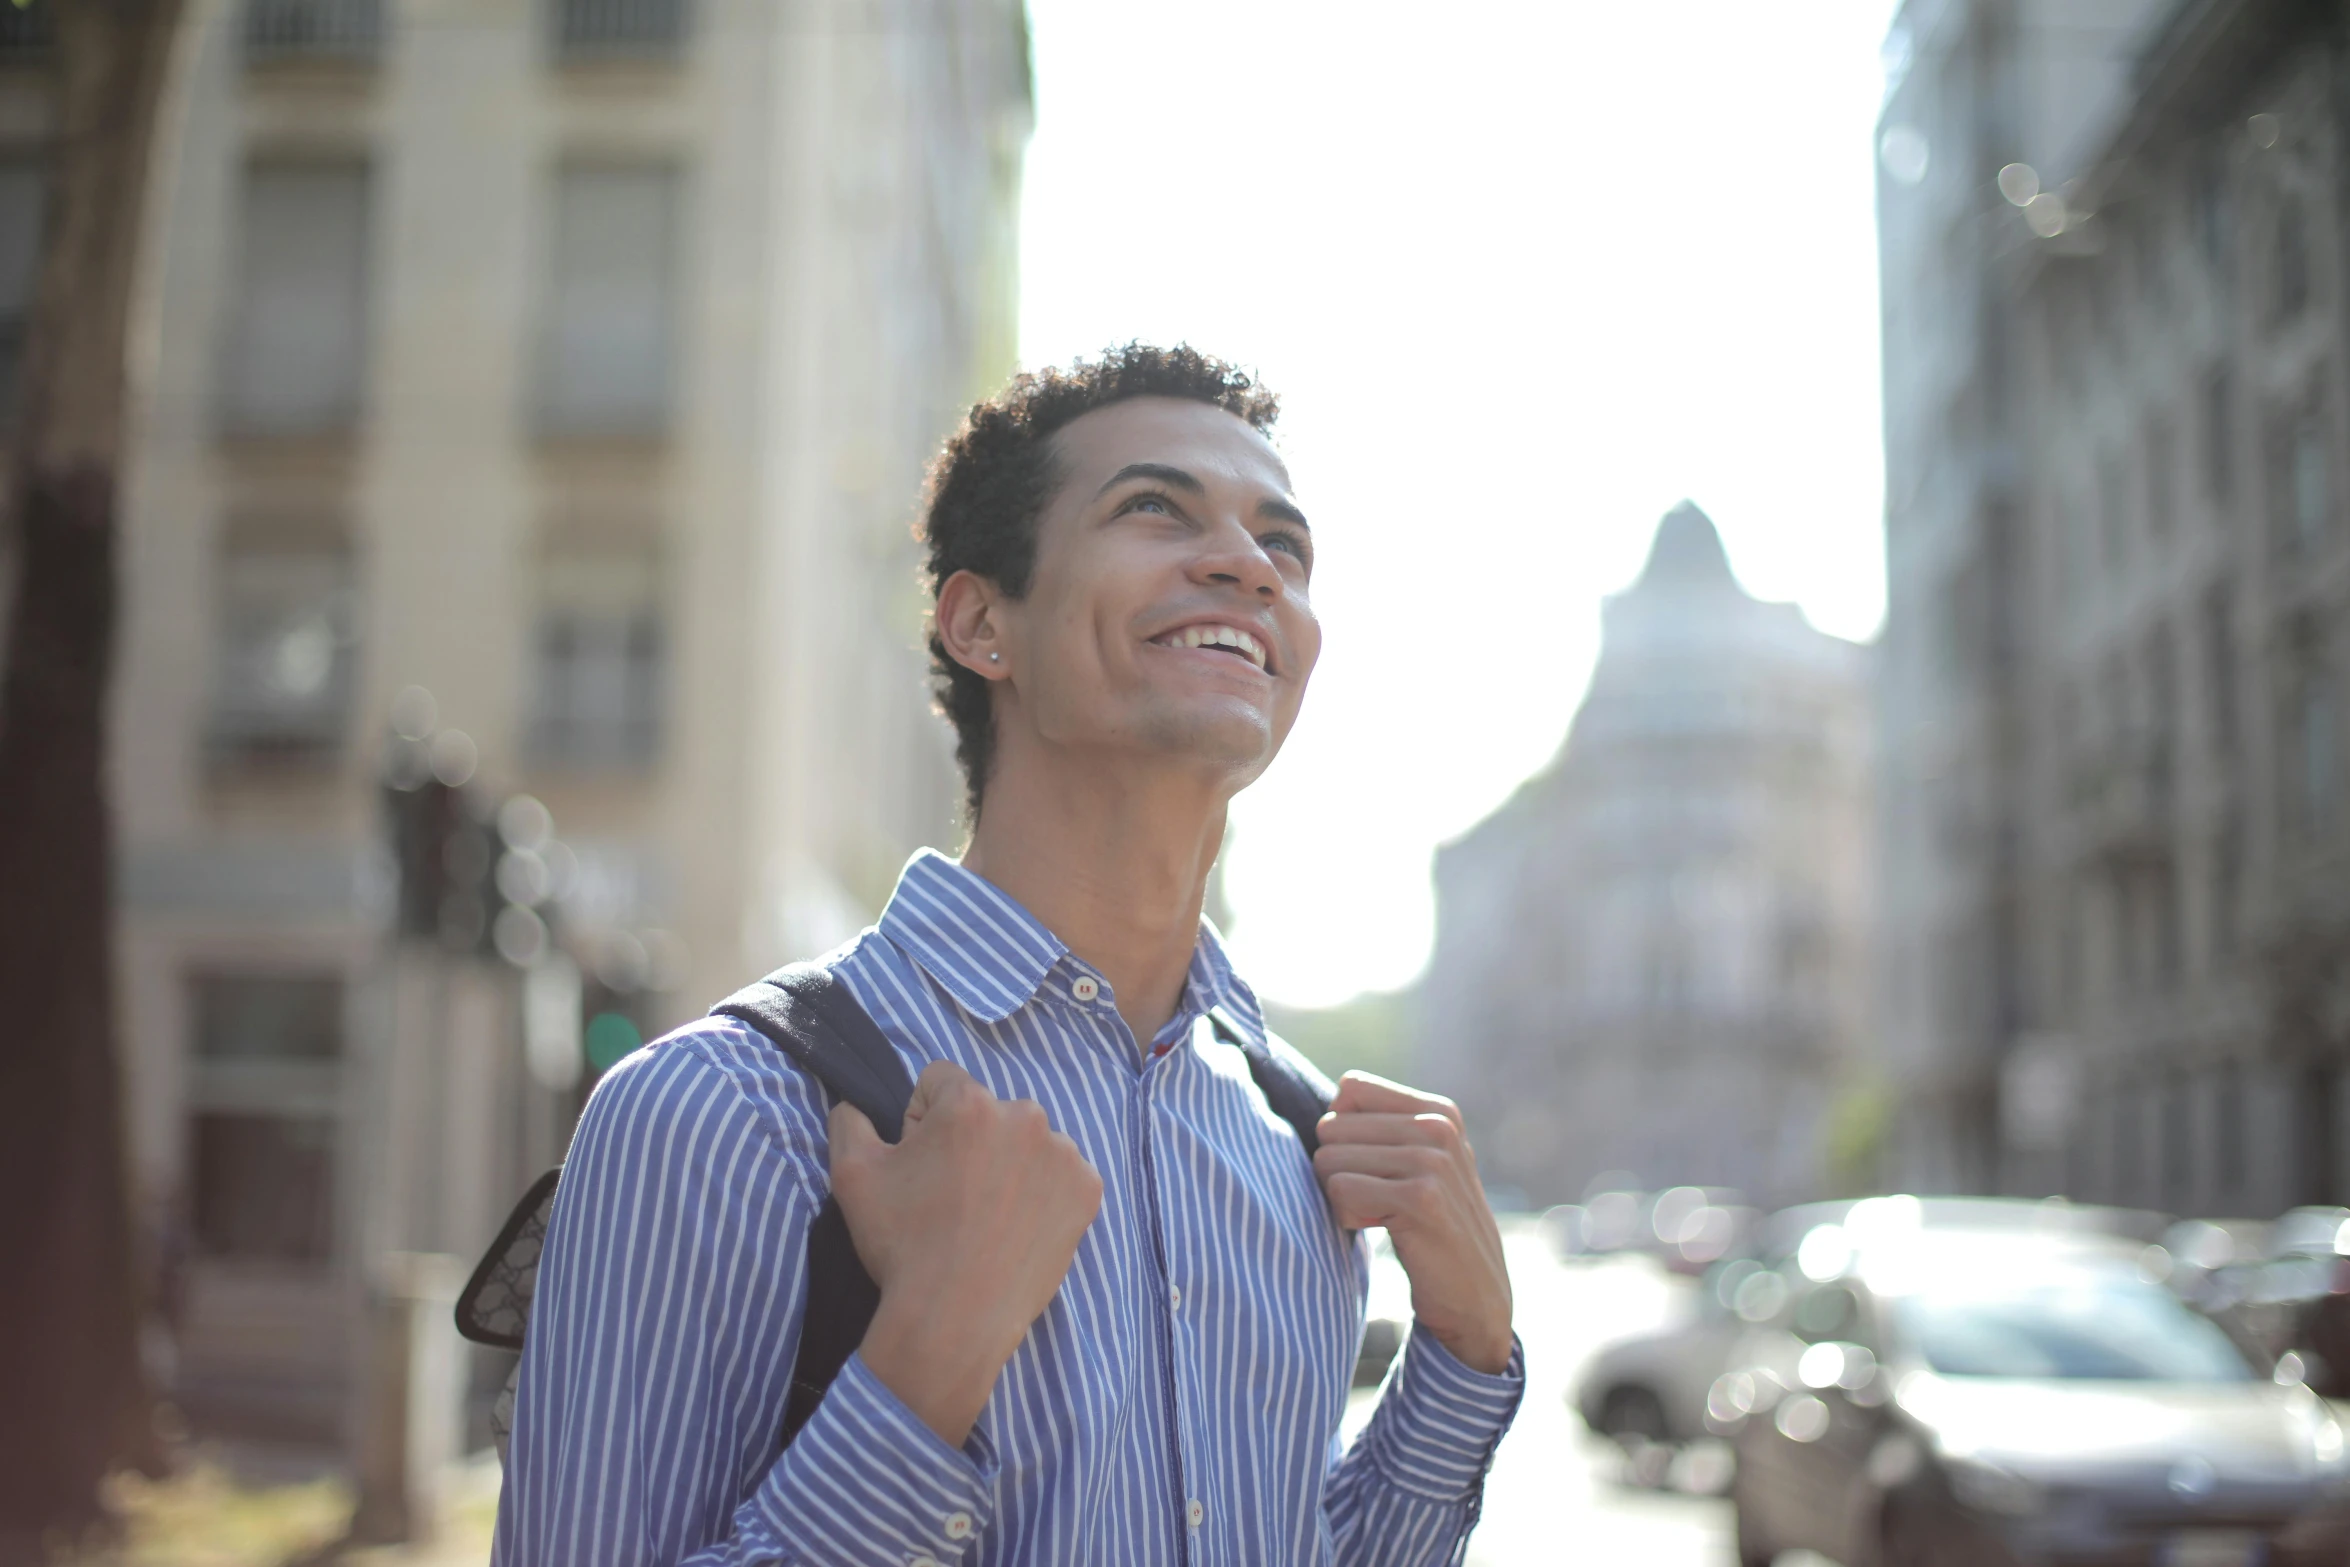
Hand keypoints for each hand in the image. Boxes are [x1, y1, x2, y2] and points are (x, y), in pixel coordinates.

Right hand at [829, 1060, 1102, 1443]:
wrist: (954, 1319)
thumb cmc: (902, 1245)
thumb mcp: (851, 1175)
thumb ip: (848, 1120)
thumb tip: (853, 1103)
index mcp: (969, 1103)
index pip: (938, 1083)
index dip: (919, 1122)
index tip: (919, 1165)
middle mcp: (1025, 1116)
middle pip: (987, 1112)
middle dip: (967, 1142)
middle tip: (952, 1198)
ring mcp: (1063, 1155)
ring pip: (1025, 1143)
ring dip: (1007, 1165)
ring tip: (985, 1218)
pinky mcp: (1086, 1191)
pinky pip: (1059, 1176)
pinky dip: (1041, 1194)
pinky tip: (1016, 1228)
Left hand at [1314, 1072, 1514, 1374]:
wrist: (1476, 1295)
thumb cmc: (1432, 1227)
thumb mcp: (1421, 1164)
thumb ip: (1382, 1128)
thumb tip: (1324, 1112)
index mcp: (1438, 1111)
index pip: (1350, 1089)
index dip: (1344, 1132)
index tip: (1373, 1167)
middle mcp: (1438, 1127)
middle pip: (1331, 1127)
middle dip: (1338, 1170)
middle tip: (1376, 1200)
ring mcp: (1432, 1161)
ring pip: (1328, 1160)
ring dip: (1341, 1198)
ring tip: (1382, 1216)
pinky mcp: (1419, 1198)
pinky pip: (1340, 1191)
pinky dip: (1348, 1217)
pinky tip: (1384, 1231)